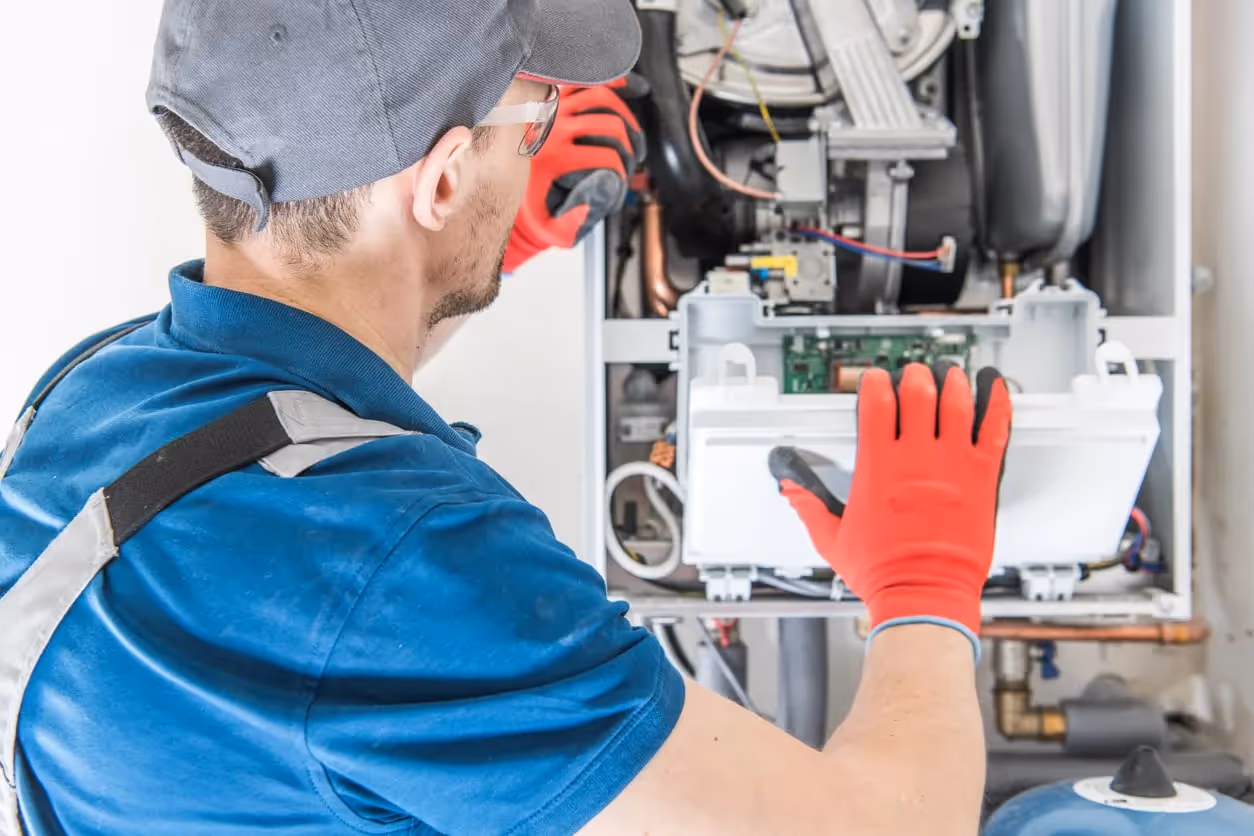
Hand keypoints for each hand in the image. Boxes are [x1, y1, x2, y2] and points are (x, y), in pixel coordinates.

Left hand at [503, 81, 644, 272]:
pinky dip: (609, 82)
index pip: (607, 157)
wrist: (504, 188)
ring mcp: (552, 108)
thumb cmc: (532, 207)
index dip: (622, 172)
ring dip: (625, 117)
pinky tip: (627, 91)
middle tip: (629, 161)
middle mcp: (552, 128)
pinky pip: (584, 81)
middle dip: (628, 147)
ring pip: (602, 97)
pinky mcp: (552, 98)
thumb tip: (600, 197)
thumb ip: (575, 223)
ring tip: (630, 137)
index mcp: (554, 158)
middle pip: (611, 125)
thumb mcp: (551, 228)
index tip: (621, 181)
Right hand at [769, 363, 1010, 650]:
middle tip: (914, 374)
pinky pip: (995, 430)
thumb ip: (809, 506)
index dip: (874, 383)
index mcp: (878, 466)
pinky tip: (995, 389)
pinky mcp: (982, 478)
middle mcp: (916, 458)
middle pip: (918, 393)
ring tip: (950, 374)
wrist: (924, 595)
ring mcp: (952, 465)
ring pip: (956, 403)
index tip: (874, 380)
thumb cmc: (883, 572)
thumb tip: (790, 489)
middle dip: (914, 377)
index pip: (876, 403)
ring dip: (952, 382)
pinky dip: (997, 404)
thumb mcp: (832, 538)